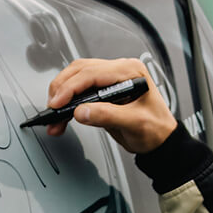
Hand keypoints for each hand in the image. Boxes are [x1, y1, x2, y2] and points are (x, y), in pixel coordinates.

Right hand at [45, 58, 177, 152]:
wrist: (161, 140)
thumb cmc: (156, 129)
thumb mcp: (135, 123)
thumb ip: (108, 116)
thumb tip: (82, 111)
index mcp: (130, 72)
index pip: (92, 73)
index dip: (71, 87)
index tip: (58, 103)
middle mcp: (119, 71)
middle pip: (80, 71)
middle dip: (62, 90)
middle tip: (52, 109)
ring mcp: (110, 80)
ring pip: (77, 80)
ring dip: (62, 97)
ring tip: (54, 118)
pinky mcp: (103, 91)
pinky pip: (80, 92)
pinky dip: (69, 105)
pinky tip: (62, 119)